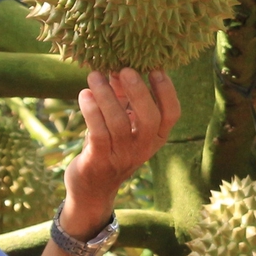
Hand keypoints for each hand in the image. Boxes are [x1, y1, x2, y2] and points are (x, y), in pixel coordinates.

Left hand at [62, 69, 181, 236]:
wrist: (92, 188)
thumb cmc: (110, 147)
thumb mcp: (122, 122)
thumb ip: (123, 96)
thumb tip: (117, 67)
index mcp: (155, 137)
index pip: (171, 114)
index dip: (166, 91)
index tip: (155, 68)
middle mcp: (143, 148)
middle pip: (150, 118)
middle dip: (138, 91)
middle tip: (125, 69)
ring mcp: (122, 156)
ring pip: (118, 123)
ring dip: (106, 95)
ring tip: (94, 75)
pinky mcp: (99, 161)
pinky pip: (98, 133)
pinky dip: (91, 111)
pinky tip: (84, 95)